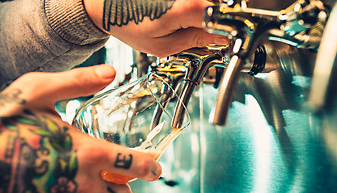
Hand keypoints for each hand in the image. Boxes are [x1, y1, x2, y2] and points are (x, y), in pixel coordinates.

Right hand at [0, 65, 161, 192]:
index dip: (150, 167)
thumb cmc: (2, 125)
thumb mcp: (39, 93)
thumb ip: (78, 82)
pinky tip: (58, 176)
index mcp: (89, 154)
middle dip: (129, 187)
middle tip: (124, 176)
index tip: (155, 166)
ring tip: (83, 170)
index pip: (133, 167)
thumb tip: (111, 73)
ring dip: (99, 189)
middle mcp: (82, 183)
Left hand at [84, 0, 228, 56]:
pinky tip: (177, 14)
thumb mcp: (163, 45)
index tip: (226, 41)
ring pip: (211, 3)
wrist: (107, 4)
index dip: (230, 32)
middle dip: (218, 22)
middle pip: (222, 7)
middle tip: (197, 32)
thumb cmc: (128, 22)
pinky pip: (198, 1)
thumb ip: (196, 39)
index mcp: (189, 6)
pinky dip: (194, 9)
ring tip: (181, 22)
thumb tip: (222, 38)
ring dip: (205, 14)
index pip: (227, 19)